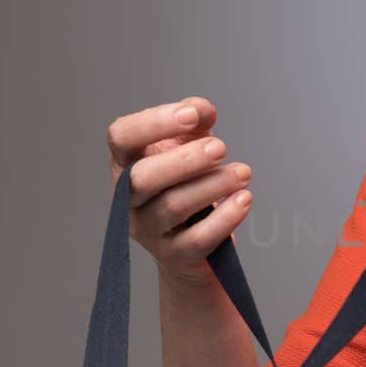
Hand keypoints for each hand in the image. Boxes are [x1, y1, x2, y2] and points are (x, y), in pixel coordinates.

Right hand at [107, 97, 253, 289]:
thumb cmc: (188, 184)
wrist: (197, 244)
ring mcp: (147, 230)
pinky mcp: (174, 256)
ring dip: (212, 186)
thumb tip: (201, 110)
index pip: (121, 137)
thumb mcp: (189, 144)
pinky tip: (244, 199)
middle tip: (220, 148)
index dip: (153, 123)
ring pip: (172, 207)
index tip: (191, 115)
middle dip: (184, 161)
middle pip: (141, 178)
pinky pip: (197, 239)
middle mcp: (127, 198)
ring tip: (243, 173)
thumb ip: (193, 121)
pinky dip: (224, 218)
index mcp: (125, 163)